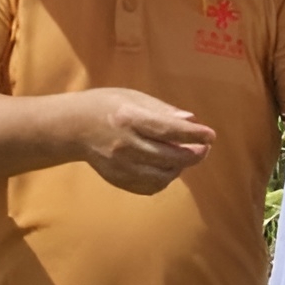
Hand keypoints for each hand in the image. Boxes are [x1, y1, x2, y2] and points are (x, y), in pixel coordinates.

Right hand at [71, 87, 215, 194]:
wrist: (73, 127)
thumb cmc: (108, 106)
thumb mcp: (135, 97)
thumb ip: (164, 111)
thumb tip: (191, 120)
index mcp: (130, 118)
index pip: (168, 130)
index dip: (194, 134)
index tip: (211, 135)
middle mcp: (125, 145)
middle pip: (169, 156)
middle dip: (194, 154)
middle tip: (204, 147)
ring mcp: (120, 166)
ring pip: (162, 176)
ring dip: (180, 168)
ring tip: (185, 157)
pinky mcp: (117, 179)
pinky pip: (149, 187)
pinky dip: (164, 180)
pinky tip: (167, 168)